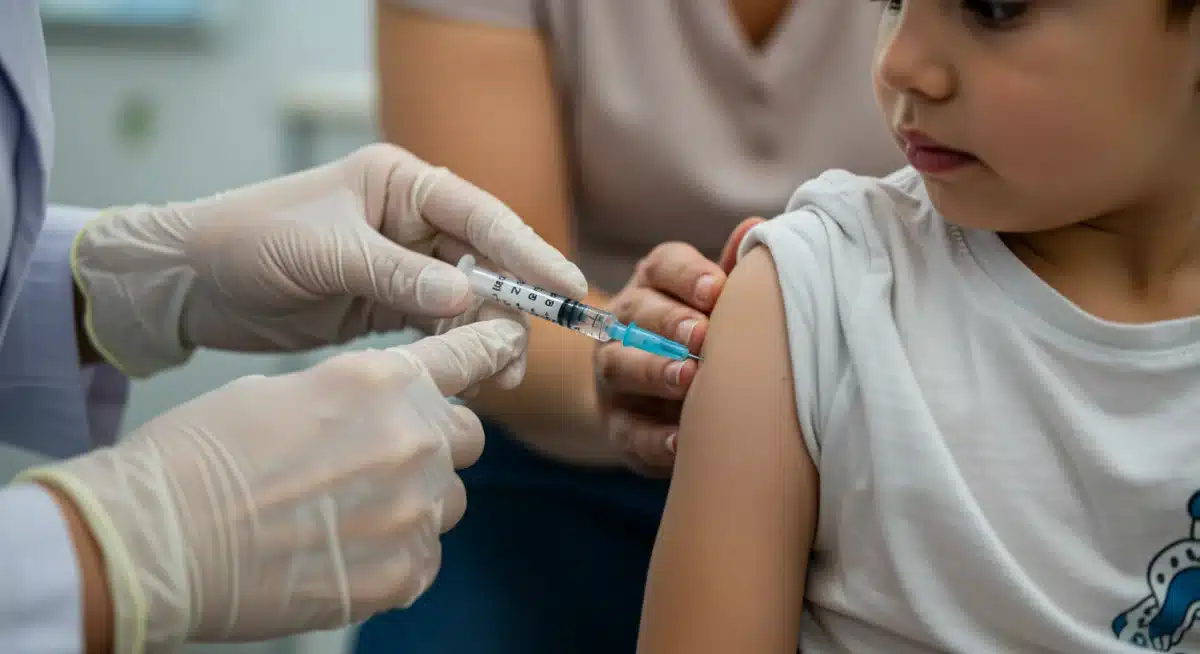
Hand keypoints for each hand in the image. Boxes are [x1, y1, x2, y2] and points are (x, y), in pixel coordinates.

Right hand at [19, 318, 525, 651]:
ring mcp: (414, 509)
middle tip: (385, 460)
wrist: (161, 537)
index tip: (506, 345)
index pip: (468, 354)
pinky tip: (344, 553)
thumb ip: (351, 397)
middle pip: (468, 436)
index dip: (489, 349)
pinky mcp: (403, 571)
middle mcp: (413, 437)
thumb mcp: (282, 391)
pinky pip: (426, 557)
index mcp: (382, 380)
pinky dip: (396, 555)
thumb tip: (372, 412)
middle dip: (437, 443)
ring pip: (449, 501)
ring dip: (416, 502)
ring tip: (350, 514)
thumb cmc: (201, 455)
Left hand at [72, 143, 586, 378]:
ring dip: (488, 337)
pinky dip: (457, 350)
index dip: (529, 253)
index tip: (568, 289)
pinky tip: (470, 377)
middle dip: (513, 307)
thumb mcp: (326, 254)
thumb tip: (469, 300)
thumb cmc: (249, 242)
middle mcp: (410, 220)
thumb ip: (398, 276)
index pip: (481, 217)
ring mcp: (402, 265)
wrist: (190, 282)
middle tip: (523, 355)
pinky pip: (441, 327)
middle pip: (487, 263)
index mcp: (401, 185)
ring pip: (470, 301)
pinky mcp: (387, 305)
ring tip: (499, 378)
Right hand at [595, 217, 764, 475]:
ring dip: (654, 372)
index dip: (686, 275)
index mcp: (654, 284)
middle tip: (702, 336)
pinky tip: (681, 440)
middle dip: (669, 323)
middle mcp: (625, 323)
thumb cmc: (701, 334)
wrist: (654, 397)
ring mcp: (615, 374)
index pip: (662, 266)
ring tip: (688, 380)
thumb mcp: (715, 301)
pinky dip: (653, 437)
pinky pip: (628, 430)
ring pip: (622, 366)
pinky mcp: (618, 424)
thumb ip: (734, 270)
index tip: (716, 289)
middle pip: (638, 313)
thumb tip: (757, 227)